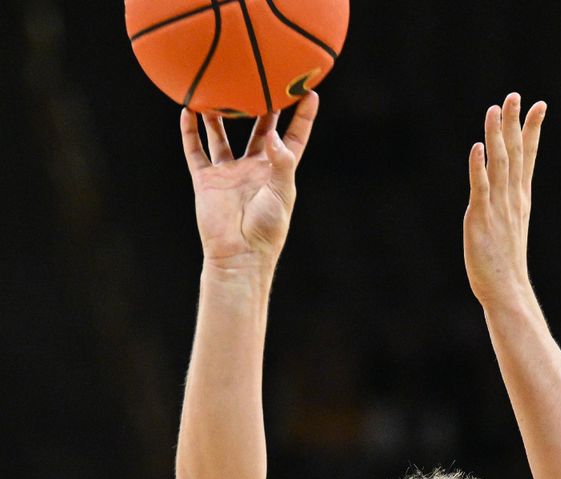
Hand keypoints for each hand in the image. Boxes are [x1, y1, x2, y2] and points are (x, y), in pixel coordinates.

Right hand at [180, 91, 318, 269]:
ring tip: (217, 87)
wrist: (238, 254)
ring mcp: (229, 172)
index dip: (303, 117)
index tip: (309, 92)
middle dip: (261, 106)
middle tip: (261, 78)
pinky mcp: (207, 179)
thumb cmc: (266, 229)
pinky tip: (187, 111)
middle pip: (259, 129)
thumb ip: (280, 163)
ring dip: (219, 114)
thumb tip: (273, 135)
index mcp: (279, 171)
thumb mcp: (281, 193)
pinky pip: (196, 151)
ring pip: (222, 136)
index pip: (294, 138)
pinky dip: (190, 132)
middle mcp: (254, 167)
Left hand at [464, 93, 546, 307]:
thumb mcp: (509, 228)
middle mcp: (511, 198)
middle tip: (515, 95)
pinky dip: (479, 167)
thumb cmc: (505, 264)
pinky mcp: (480, 219)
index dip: (532, 130)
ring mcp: (497, 207)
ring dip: (497, 136)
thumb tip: (503, 197)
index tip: (539, 105)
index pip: (528, 157)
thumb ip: (506, 209)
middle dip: (514, 123)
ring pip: (498, 164)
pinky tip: (478, 147)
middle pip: (515, 153)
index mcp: (520, 199)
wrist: (506, 291)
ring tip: (495, 109)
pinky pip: (480, 187)